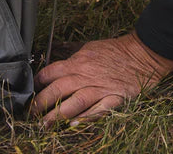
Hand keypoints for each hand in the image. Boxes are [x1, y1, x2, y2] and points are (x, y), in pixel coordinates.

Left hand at [31, 32, 172, 126]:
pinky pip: (98, 111)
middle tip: (31, 114)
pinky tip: (74, 125)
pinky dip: (86, 118)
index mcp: (78, 62)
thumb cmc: (114, 51)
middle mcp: (86, 75)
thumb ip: (73, 58)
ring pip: (74, 103)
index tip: (31, 92)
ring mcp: (100, 88)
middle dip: (41, 103)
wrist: (141, 54)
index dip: (38, 84)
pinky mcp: (115, 99)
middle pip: (58, 89)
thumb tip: (56, 68)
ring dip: (57, 115)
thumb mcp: (89, 48)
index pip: (51, 72)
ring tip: (44, 125)